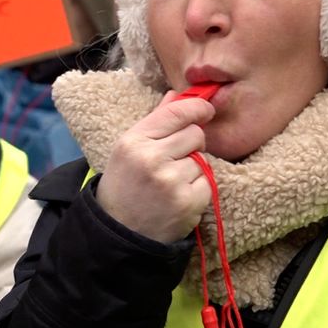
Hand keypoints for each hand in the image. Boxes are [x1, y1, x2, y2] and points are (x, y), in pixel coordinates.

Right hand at [96, 91, 214, 242]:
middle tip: (178, 158)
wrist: (118, 232)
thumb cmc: (125, 184)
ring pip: (203, 159)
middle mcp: (151, 159)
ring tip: (173, 181)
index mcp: (134, 141)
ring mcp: (171, 182)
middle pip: (195, 134)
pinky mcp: (188, 202)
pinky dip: (199, 188)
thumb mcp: (129, 149)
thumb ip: (156, 120)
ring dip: (194, 168)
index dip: (196, 108)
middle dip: (193, 143)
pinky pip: (208, 182)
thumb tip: (177, 95)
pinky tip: (180, 196)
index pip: (175, 113)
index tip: (206, 109)